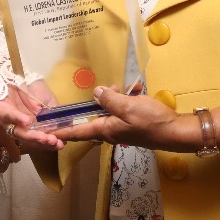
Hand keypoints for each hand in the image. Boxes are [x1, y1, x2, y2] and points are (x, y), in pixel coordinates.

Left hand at [0, 84, 64, 152]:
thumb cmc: (33, 87)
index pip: (41, 137)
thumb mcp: (48, 101)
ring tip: (44, 137)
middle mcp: (20, 126)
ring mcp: (9, 120)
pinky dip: (18, 119)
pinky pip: (9, 116)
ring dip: (32, 136)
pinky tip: (28, 121)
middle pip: (30, 138)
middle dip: (42, 142)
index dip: (50, 143)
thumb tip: (67, 129)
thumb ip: (55, 116)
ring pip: (19, 132)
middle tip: (54, 142)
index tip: (61, 144)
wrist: (17, 71)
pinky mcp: (0, 110)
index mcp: (32, 125)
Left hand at [48, 86, 195, 151]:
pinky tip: (136, 90)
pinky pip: (122, 110)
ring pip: (108, 112)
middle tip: (99, 92)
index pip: (77, 131)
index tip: (44, 132)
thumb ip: (109, 100)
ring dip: (113, 98)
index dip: (61, 130)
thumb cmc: (151, 121)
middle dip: (91, 105)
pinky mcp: (132, 124)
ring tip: (125, 87)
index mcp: (105, 130)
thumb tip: (96, 93)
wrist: (175, 132)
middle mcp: (110, 131)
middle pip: (92, 119)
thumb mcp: (128, 107)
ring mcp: (121, 129)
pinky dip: (126, 100)